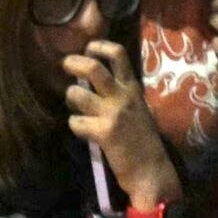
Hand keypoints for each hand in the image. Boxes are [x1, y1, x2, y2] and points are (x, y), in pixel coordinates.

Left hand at [62, 40, 184, 212]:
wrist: (152, 170)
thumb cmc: (143, 141)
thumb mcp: (138, 109)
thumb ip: (120, 94)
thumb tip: (92, 82)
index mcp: (133, 88)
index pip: (118, 54)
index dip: (98, 46)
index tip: (88, 49)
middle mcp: (123, 96)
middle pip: (92, 67)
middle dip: (72, 63)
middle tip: (65, 67)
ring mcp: (113, 113)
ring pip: (76, 93)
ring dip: (70, 98)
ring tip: (76, 106)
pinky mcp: (103, 133)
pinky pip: (75, 122)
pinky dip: (76, 126)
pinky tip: (85, 132)